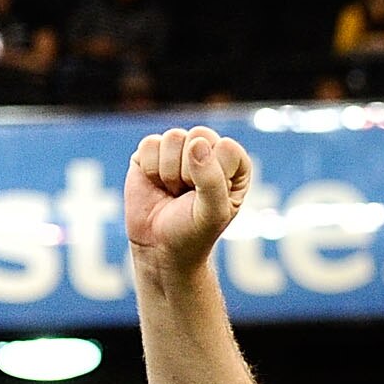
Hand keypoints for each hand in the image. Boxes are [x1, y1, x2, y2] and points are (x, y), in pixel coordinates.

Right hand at [126, 125, 253, 277]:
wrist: (160, 247)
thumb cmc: (194, 231)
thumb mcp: (212, 213)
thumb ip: (212, 180)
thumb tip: (197, 144)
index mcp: (234, 164)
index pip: (227, 148)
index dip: (213, 174)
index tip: (207, 197)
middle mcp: (208, 151)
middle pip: (200, 136)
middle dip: (189, 172)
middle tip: (188, 195)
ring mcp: (179, 149)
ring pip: (173, 138)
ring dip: (169, 173)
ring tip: (173, 191)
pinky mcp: (151, 151)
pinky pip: (149, 144)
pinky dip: (150, 169)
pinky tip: (156, 184)